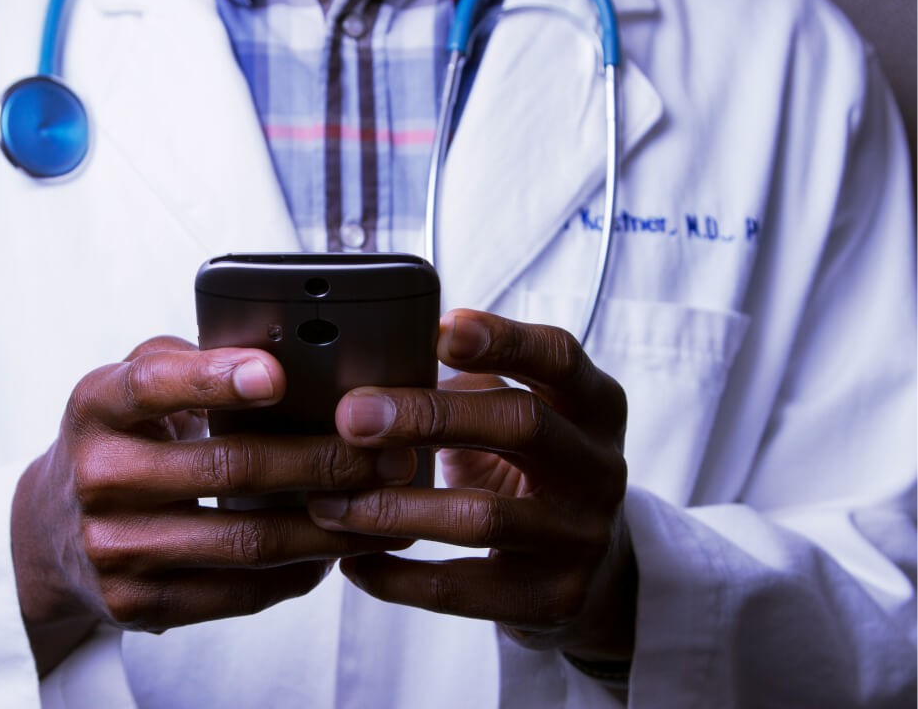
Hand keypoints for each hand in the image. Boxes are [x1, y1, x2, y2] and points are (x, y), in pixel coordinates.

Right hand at [11, 337, 413, 674]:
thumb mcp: (128, 386)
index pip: (154, 385)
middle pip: (229, 468)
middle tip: (390, 453)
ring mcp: (116, 549)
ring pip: (247, 541)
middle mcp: (100, 477)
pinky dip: (299, 572)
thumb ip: (190, 361)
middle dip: (324, 460)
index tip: (277, 374)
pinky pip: (239, 592)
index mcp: (97, 406)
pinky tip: (337, 549)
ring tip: (386, 507)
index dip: (215, 378)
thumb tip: (285, 351)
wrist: (47, 534)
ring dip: (331, 526)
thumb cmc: (117, 441)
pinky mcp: (138, 604)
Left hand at [305, 309, 634, 662]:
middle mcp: (599, 467)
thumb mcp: (521, 416)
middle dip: (428, 415)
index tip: (440, 329)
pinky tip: (352, 560)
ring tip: (329, 502)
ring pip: (481, 516)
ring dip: (392, 507)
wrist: (593, 570)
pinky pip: (460, 590)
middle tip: (351, 416)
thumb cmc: (531, 469)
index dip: (503, 340)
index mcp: (593, 405)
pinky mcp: (552, 599)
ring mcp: (581, 537)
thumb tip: (371, 362)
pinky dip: (395, 576)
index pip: (558, 357)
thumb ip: (468, 386)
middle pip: (521, 424)